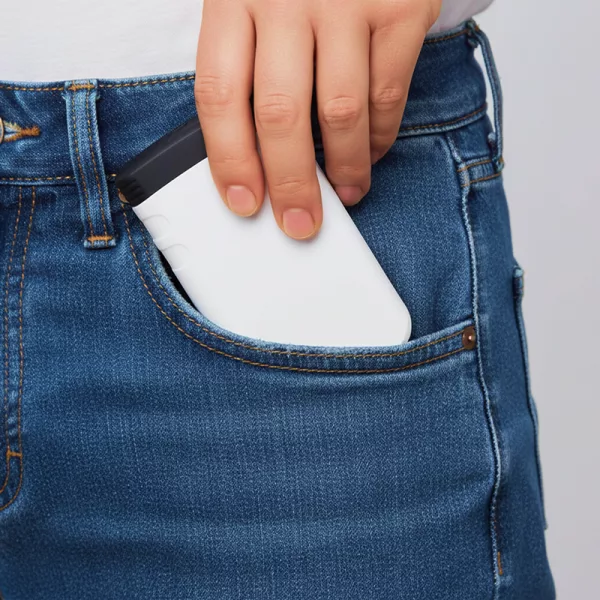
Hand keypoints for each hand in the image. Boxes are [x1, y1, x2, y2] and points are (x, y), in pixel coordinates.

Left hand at [195, 0, 441, 239]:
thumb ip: (246, 63)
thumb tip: (252, 157)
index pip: (219, 94)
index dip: (229, 160)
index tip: (243, 203)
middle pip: (280, 115)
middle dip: (290, 183)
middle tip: (299, 223)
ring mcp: (347, 1)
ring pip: (340, 114)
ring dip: (344, 169)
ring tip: (345, 194)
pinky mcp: (400, 7)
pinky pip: (387, 96)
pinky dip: (379, 138)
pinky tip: (370, 152)